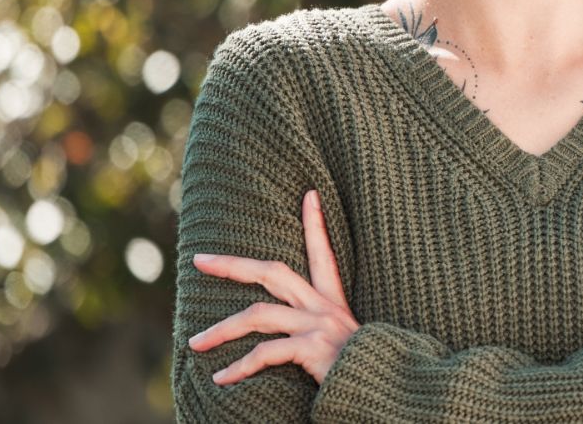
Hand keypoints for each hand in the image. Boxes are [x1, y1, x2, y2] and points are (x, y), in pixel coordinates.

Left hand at [188, 189, 359, 385]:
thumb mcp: (345, 346)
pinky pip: (266, 353)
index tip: (310, 195)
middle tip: (200, 260)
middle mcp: (325, 308)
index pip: (324, 255)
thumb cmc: (363, 373)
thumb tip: (293, 338)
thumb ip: (322, 336)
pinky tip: (221, 379)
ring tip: (195, 342)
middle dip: (232, 266)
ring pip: (258, 315)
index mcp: (333, 304)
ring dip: (221, 330)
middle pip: (273, 273)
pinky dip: (239, 368)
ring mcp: (319, 326)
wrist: (387, 388)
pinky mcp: (314, 347)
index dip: (315, 224)